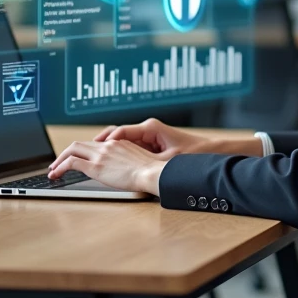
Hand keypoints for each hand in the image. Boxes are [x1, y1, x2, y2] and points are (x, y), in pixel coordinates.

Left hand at [48, 139, 165, 195]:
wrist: (152, 173)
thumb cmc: (151, 172)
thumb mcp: (139, 161)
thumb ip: (128, 162)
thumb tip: (126, 171)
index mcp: (117, 144)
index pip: (93, 144)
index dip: (81, 151)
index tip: (76, 159)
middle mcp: (107, 146)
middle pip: (79, 144)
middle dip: (65, 153)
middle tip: (58, 163)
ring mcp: (100, 155)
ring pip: (72, 150)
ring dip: (59, 160)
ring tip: (53, 170)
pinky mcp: (95, 166)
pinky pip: (72, 163)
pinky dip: (60, 167)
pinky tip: (56, 175)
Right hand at [92, 118, 217, 159]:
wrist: (210, 150)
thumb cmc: (192, 152)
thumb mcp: (169, 160)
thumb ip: (149, 162)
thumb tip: (132, 169)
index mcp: (150, 128)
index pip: (121, 132)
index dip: (106, 141)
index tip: (95, 149)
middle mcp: (147, 129)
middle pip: (117, 134)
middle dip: (102, 143)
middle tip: (87, 153)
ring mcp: (148, 136)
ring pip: (122, 141)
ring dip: (109, 149)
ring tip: (94, 159)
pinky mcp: (151, 144)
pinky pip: (130, 147)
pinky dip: (119, 153)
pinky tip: (111, 163)